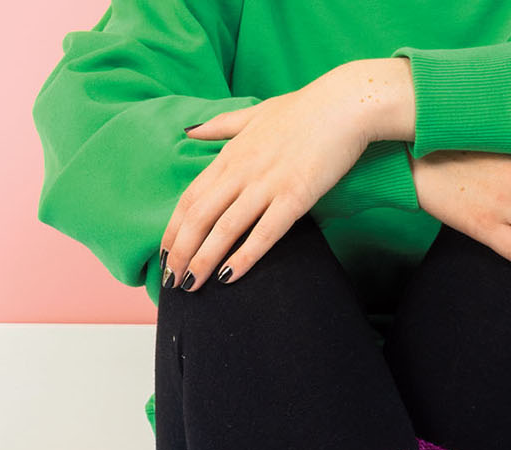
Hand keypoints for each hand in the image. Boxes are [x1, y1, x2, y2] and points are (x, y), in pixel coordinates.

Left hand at [160, 71, 369, 291]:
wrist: (346, 103)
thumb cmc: (304, 108)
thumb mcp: (254, 112)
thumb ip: (220, 126)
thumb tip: (190, 130)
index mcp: (230, 154)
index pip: (190, 198)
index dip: (173, 229)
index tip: (164, 254)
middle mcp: (241, 171)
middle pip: (199, 218)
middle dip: (180, 253)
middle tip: (171, 281)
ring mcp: (267, 184)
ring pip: (224, 229)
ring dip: (203, 260)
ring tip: (191, 286)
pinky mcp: (296, 197)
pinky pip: (264, 233)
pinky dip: (244, 257)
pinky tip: (229, 277)